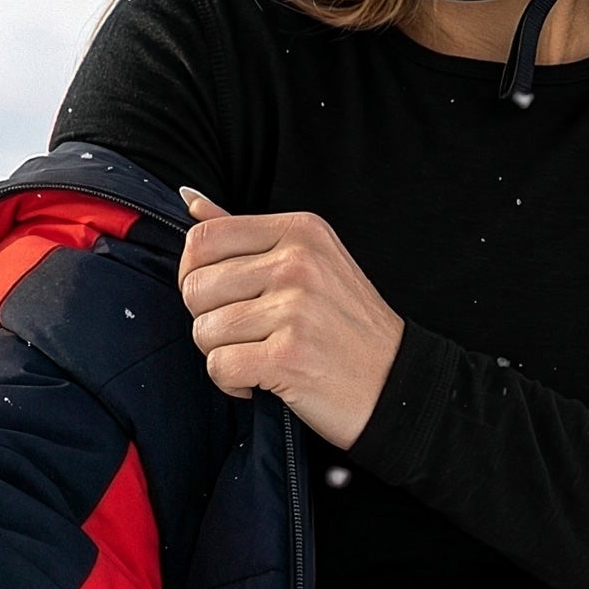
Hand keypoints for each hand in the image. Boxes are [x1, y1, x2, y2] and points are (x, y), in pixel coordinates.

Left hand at [177, 189, 404, 448]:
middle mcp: (298, 264)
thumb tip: (192, 203)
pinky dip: (232, 384)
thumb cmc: (346, 328)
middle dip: (208, 320)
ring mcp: (295, 310)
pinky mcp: (288, 357)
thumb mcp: (311, 263)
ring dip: (222, 355)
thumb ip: (248, 234)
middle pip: (195, 288)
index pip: (203, 239)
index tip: (218, 299)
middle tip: (247, 335)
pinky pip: (220, 367)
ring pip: (203, 331)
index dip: (193, 274)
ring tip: (259, 357)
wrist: (397, 385)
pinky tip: (262, 381)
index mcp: (301, 232)